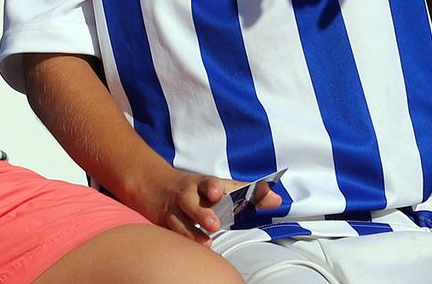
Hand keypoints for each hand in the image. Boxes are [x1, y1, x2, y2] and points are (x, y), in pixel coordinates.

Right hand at [123, 163, 281, 242]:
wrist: (155, 183)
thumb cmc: (198, 188)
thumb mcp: (221, 186)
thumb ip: (250, 193)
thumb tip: (277, 200)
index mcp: (204, 184)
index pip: (210, 183)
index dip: (214, 187)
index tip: (217, 192)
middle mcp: (188, 194)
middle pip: (191, 201)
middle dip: (202, 213)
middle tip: (214, 224)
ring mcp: (173, 209)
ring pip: (178, 219)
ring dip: (191, 231)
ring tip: (206, 241)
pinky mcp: (162, 222)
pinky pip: (169, 232)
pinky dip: (178, 239)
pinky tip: (189, 248)